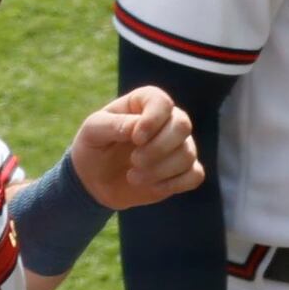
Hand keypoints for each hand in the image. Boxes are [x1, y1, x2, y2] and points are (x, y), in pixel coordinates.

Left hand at [67, 84, 202, 210]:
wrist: (95, 180)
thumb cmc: (94, 147)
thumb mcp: (93, 132)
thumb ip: (114, 125)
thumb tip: (138, 128)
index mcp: (145, 103)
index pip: (163, 102)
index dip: (153, 120)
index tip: (135, 139)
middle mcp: (167, 120)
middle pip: (182, 126)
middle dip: (158, 148)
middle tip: (133, 161)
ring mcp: (178, 145)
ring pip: (187, 154)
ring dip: (159, 170)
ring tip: (133, 177)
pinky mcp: (182, 171)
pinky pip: (195, 175)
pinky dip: (174, 184)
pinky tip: (152, 187)